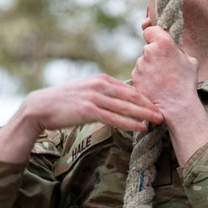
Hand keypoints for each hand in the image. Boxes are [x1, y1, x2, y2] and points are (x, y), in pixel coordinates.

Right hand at [0, 76, 161, 164]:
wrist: (40, 107)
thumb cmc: (63, 103)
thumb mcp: (85, 92)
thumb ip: (102, 94)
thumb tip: (117, 101)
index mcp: (101, 79)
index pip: (129, 88)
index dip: (146, 97)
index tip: (159, 104)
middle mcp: (100, 85)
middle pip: (132, 96)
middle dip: (150, 104)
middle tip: (166, 112)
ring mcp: (95, 97)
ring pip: (126, 107)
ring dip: (144, 114)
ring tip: (159, 121)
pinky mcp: (89, 110)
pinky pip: (114, 118)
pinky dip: (129, 123)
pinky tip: (141, 128)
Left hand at [132, 24, 207, 165]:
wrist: (177, 106)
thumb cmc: (186, 83)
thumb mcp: (190, 60)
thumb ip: (177, 49)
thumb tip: (172, 47)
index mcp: (163, 43)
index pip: (150, 29)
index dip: (154, 35)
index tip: (157, 42)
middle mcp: (148, 51)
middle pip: (148, 48)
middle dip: (154, 55)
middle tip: (165, 67)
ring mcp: (140, 65)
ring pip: (143, 62)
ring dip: (149, 68)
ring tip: (161, 80)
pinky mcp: (135, 78)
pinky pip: (139, 74)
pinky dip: (145, 79)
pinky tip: (155, 87)